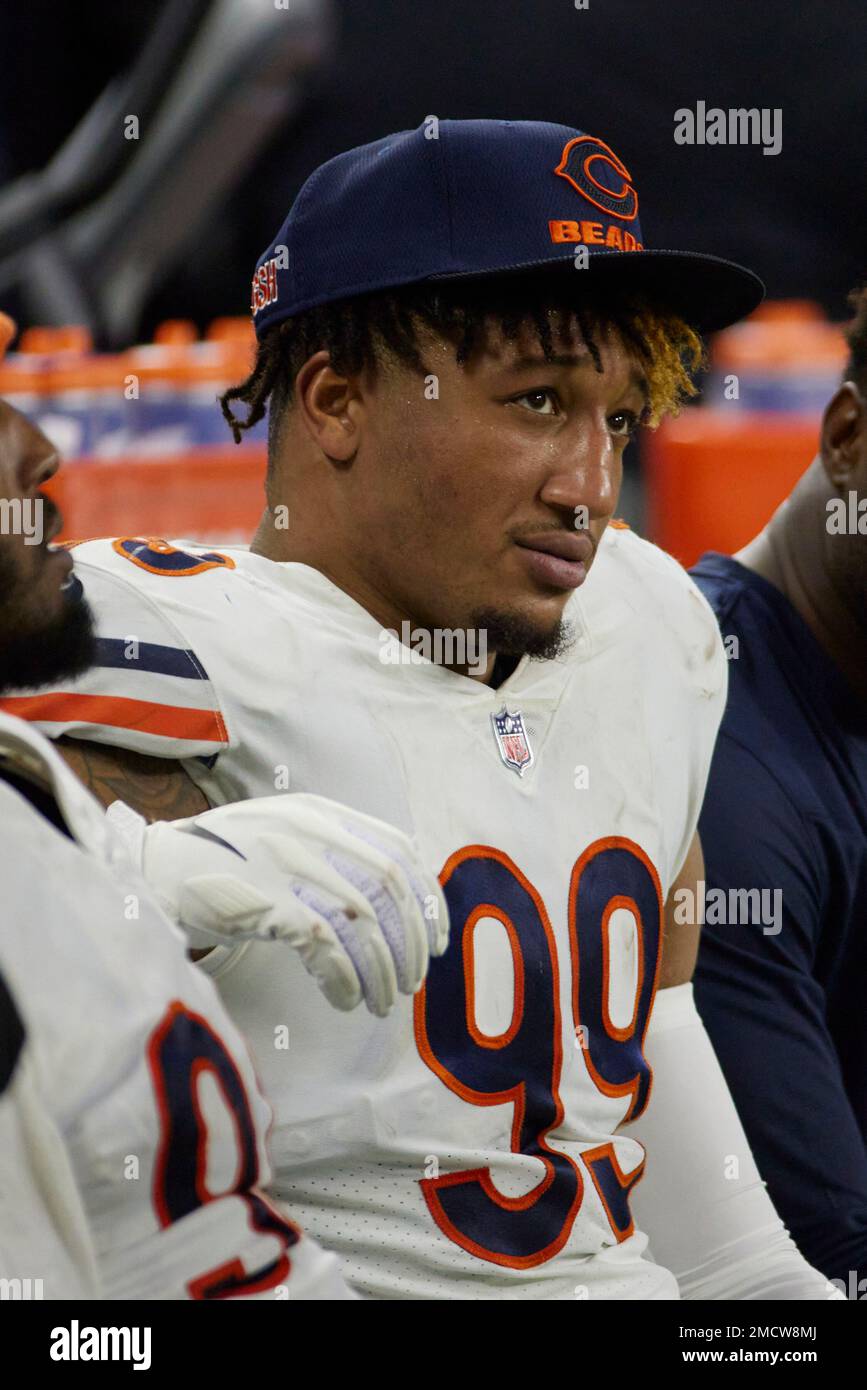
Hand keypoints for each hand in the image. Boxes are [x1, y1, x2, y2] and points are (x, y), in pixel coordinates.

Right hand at [106, 793, 448, 1016]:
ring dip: (382, 970)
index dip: (427, 899)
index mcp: (320, 813)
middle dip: (410, 942)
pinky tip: (345, 1000)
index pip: (400, 850)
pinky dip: (344, 978)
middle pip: (389, 888)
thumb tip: (392, 900)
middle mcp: (310, 831)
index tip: (437, 941)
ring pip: (363, 921)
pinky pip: (325, 946)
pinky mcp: (264, 901)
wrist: (154, 869)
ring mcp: (286, 864)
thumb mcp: (282, 834)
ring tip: (381, 1002)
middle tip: (411, 982)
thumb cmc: (222, 862)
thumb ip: (331, 850)